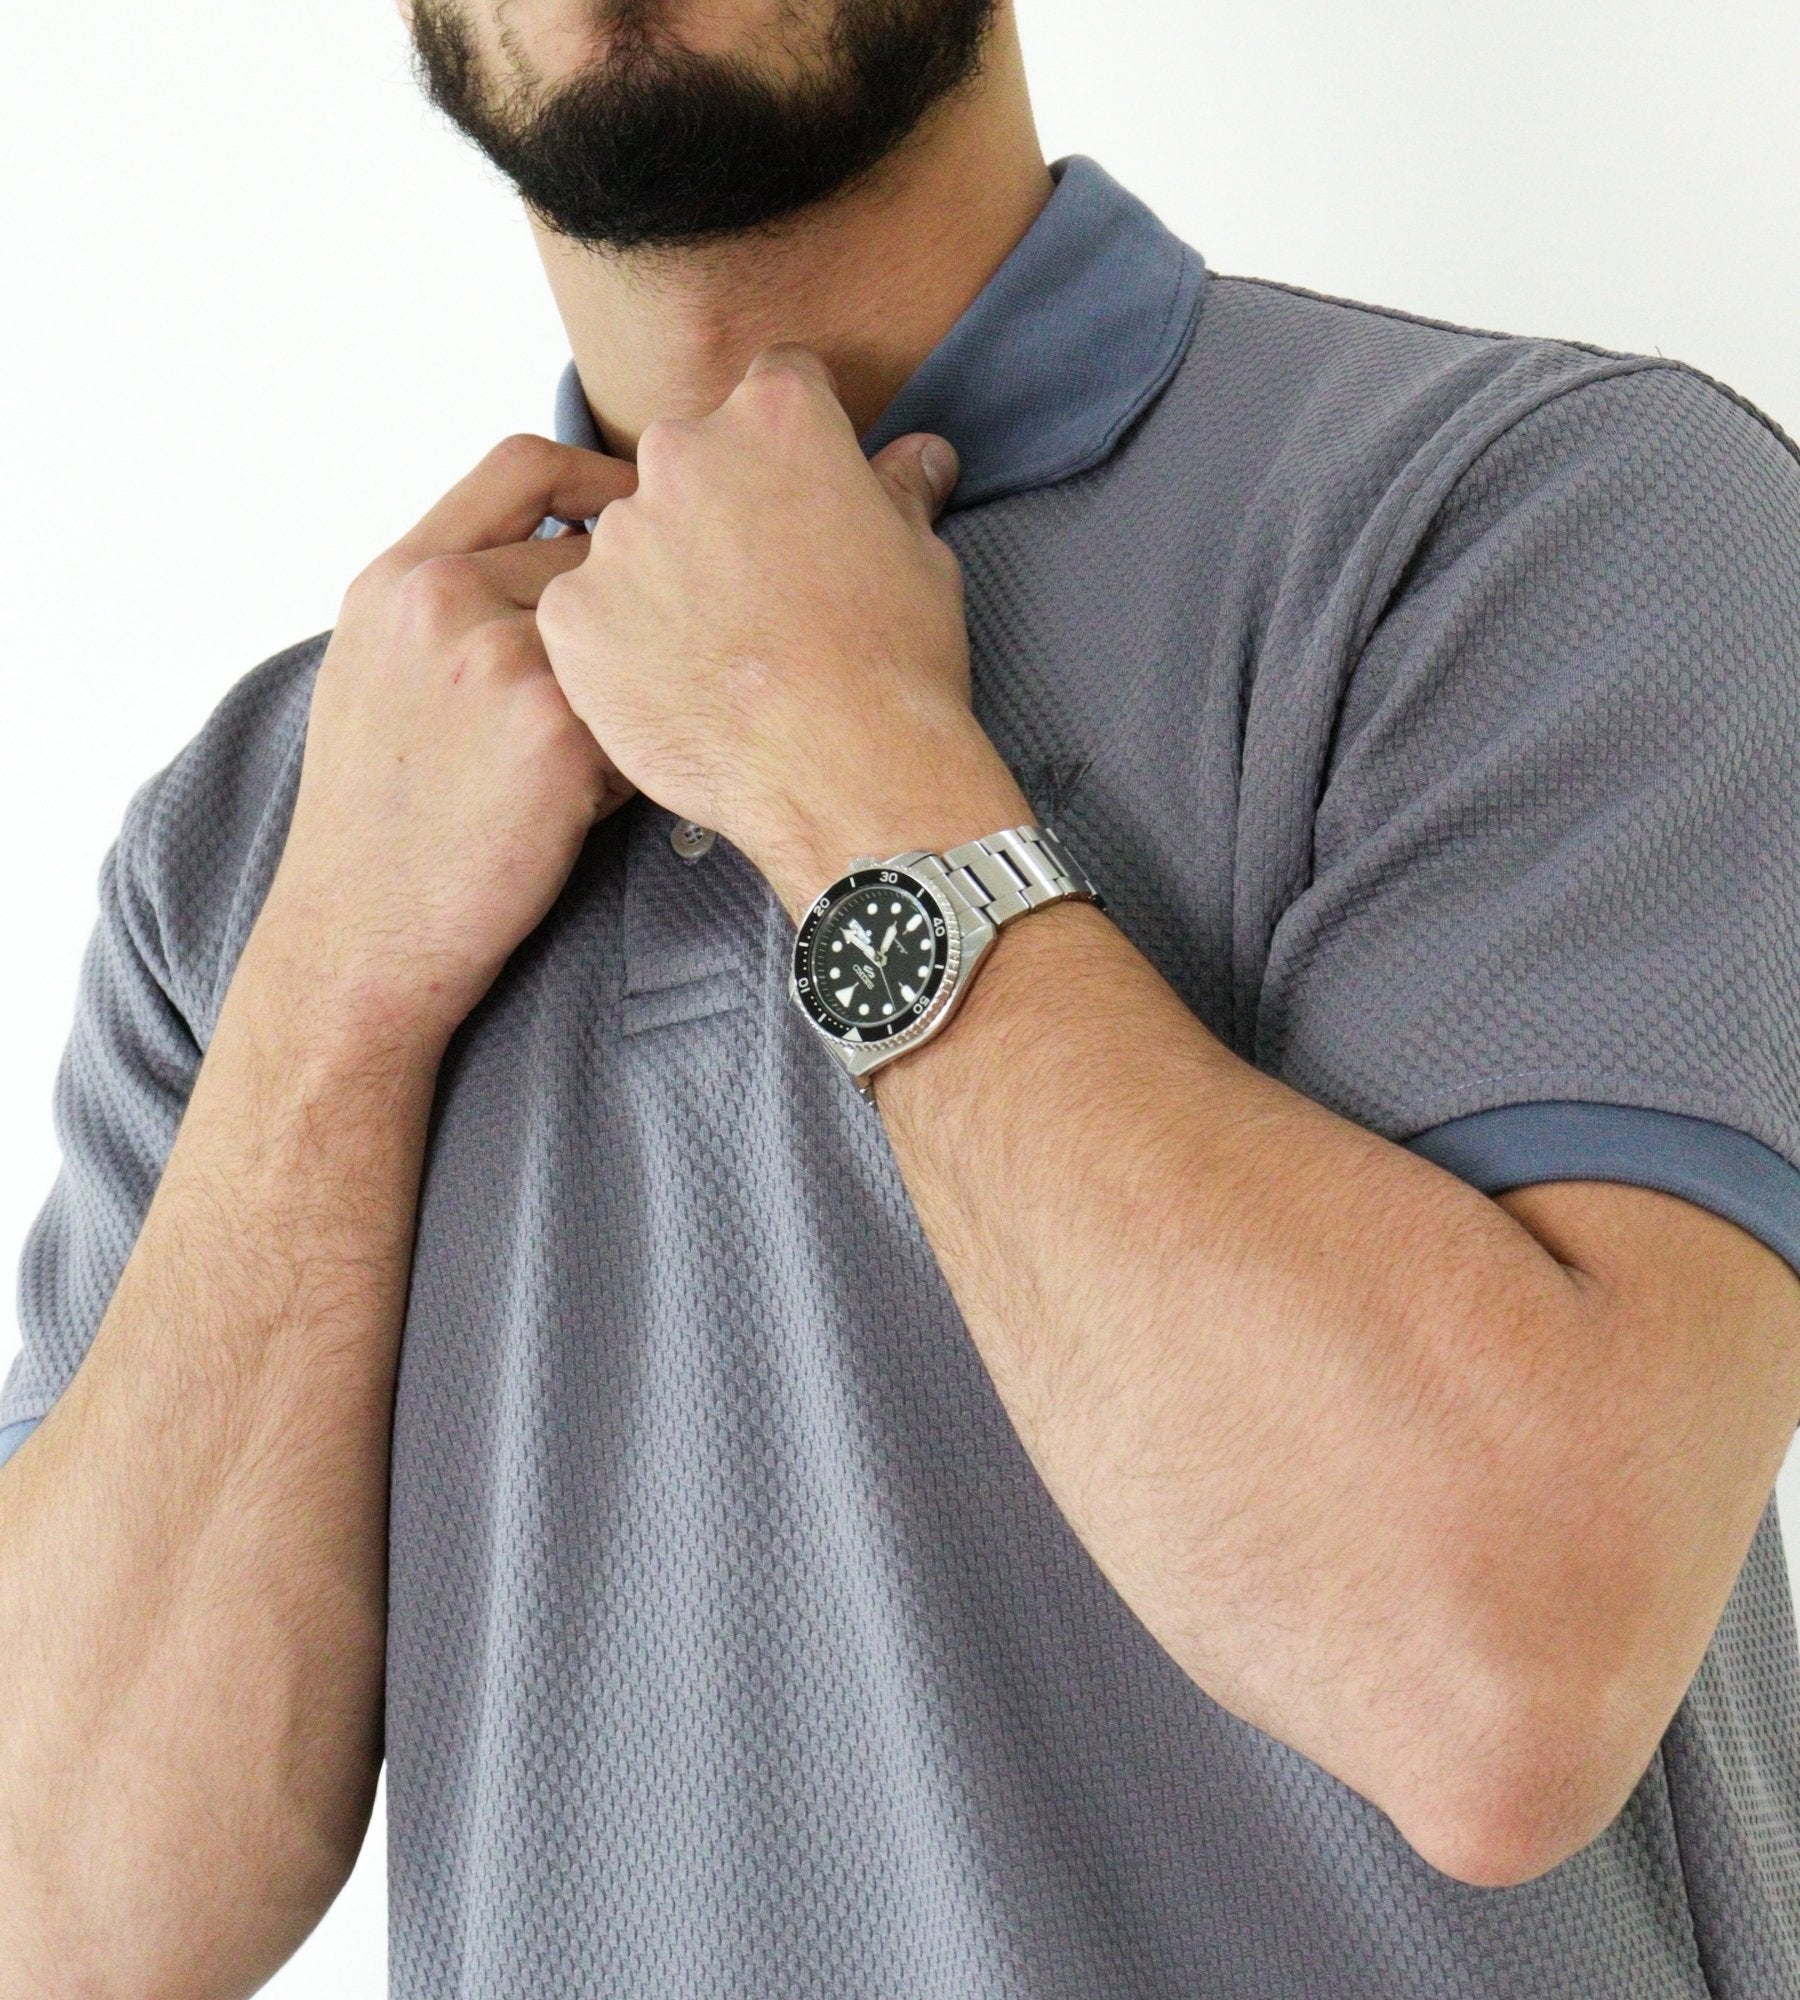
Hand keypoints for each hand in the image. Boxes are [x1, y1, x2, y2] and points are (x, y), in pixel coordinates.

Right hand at [256, 434, 638, 1046]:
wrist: (361, 932)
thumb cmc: (377, 818)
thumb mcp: (375, 672)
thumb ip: (445, 596)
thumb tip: (550, 549)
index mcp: (398, 574)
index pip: (523, 463)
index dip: (600, 476)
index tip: (643, 510)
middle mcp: (443, 596)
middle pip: (595, 554)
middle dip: (624, 616)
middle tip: (616, 691)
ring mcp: (499, 656)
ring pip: (626, 637)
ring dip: (628, 689)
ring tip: (579, 764)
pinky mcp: (555, 729)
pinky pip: (639, 712)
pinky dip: (631, 754)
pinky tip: (583, 805)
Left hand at [534, 346, 1031, 917]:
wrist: (842, 769)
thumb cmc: (892, 663)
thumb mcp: (921, 559)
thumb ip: (899, 493)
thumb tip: (921, 457)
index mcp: (777, 417)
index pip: (774, 387)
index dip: (792, 446)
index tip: (800, 497)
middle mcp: (683, 453)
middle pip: (688, 461)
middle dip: (716, 512)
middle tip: (756, 595)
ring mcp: (620, 535)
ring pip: (632, 543)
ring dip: (663, 584)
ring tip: (715, 658)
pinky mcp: (573, 614)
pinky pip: (586, 617)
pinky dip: (618, 649)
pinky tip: (671, 690)